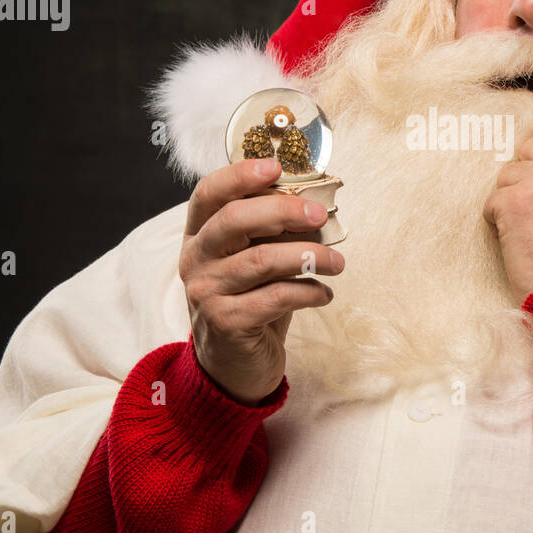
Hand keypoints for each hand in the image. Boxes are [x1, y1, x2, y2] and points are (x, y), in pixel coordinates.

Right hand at [180, 157, 344, 404]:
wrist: (232, 365)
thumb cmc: (251, 301)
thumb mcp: (254, 259)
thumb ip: (271, 231)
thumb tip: (315, 200)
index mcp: (199, 235)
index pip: (208, 193)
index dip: (240, 175)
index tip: (276, 166)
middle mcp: (195, 260)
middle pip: (234, 220)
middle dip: (283, 211)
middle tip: (320, 215)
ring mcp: (206, 292)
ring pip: (260, 260)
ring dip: (308, 256)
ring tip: (338, 262)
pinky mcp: (225, 323)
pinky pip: (275, 297)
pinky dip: (308, 292)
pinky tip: (324, 294)